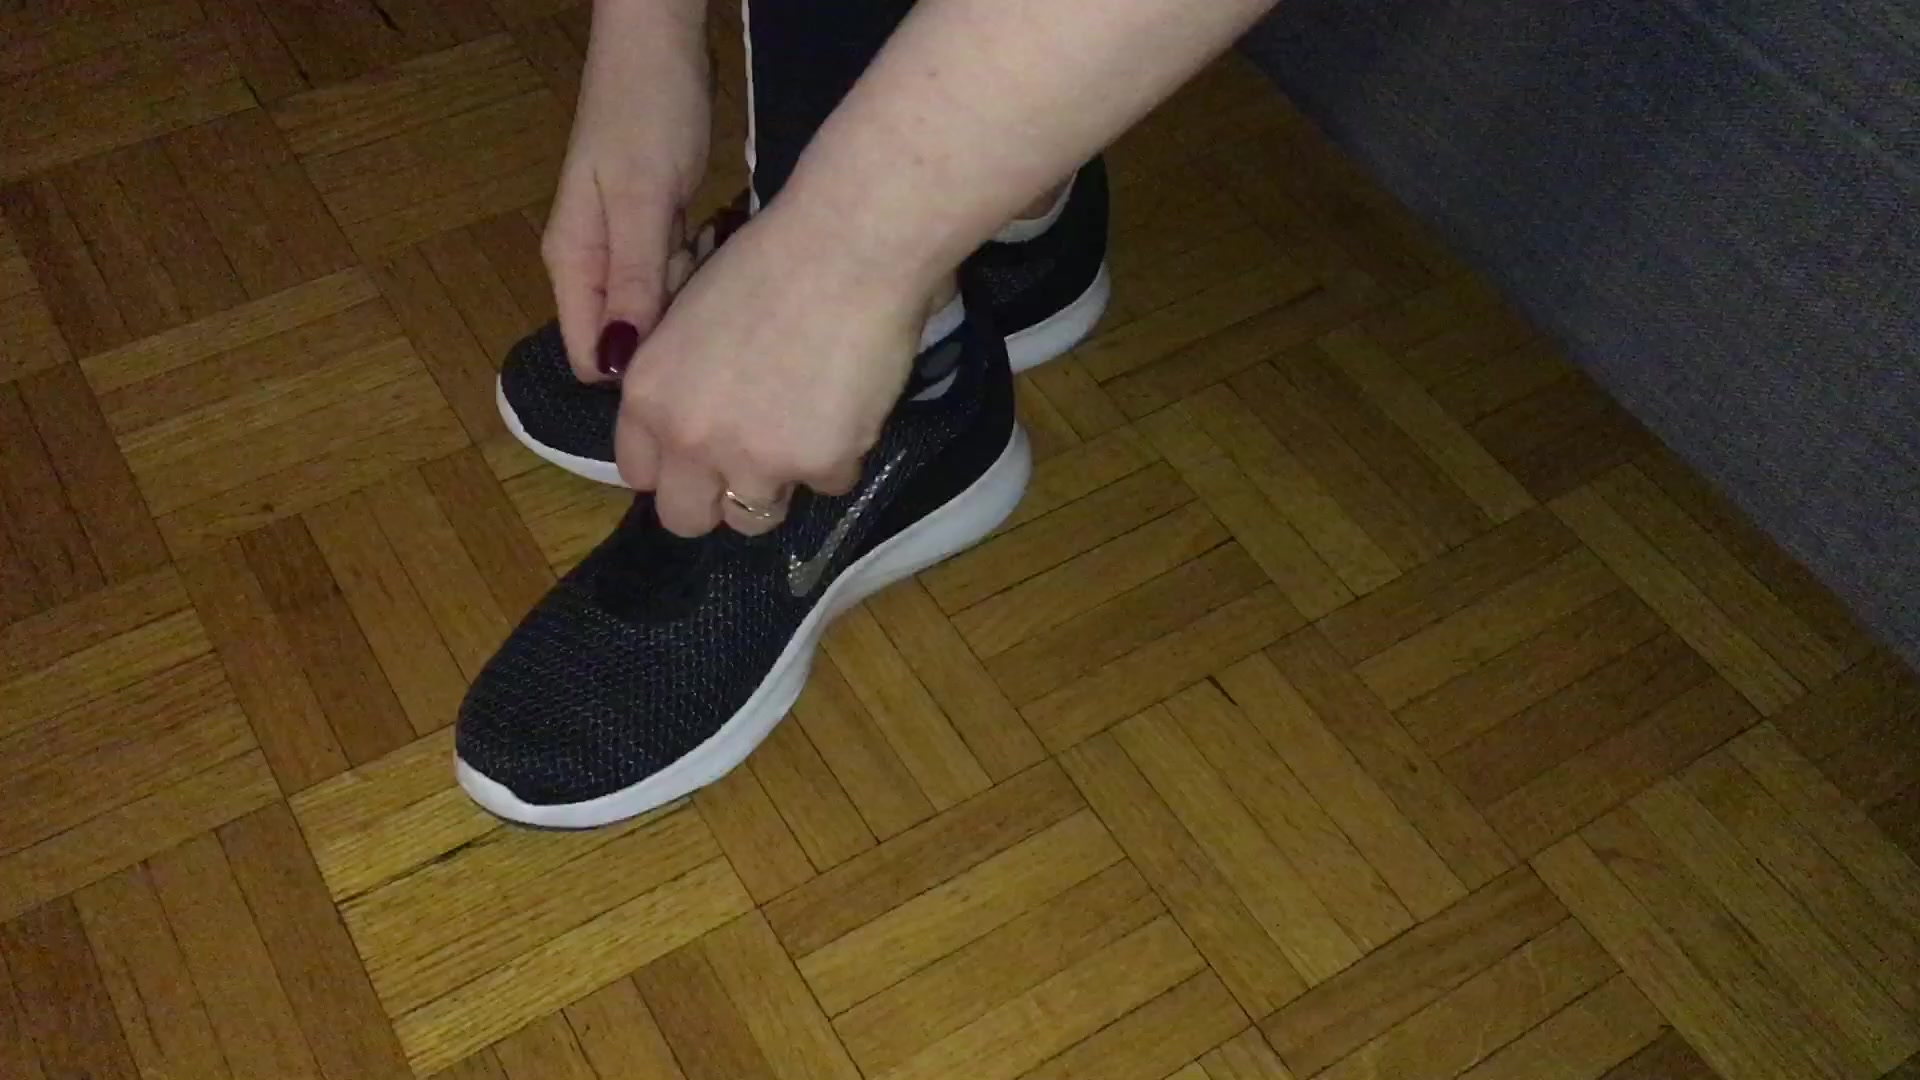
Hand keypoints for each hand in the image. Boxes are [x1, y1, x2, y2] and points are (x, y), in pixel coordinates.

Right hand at [542, 1, 710, 383]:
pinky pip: (676, 276)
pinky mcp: (654, 231)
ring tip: (708, 240)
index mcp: (573, 264)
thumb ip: (632, 282)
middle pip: (630, 340)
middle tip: (702, 275)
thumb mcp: (644, 200)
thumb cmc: (647, 113)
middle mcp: (591, 266)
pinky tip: (712, 227)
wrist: (661, 44)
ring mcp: (623, 249)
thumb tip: (618, 366)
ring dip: (690, 294)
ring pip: (658, 310)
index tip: (687, 351)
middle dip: (671, 331)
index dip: (636, 372)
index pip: (590, 358)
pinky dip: (698, 266)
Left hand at [616, 206, 930, 536]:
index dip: (673, 466)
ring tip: (804, 430)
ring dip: (776, 483)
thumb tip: (697, 429)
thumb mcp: (690, 322)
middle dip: (713, 501)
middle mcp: (689, 438)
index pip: (638, 473)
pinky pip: (829, 485)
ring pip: (755, 516)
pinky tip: (848, 402)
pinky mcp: (820, 465)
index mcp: (648, 396)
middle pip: (684, 519)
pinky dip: (840, 456)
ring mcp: (755, 459)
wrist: (847, 249)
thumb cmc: (771, 260)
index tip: (700, 455)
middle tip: (749, 466)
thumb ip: (680, 384)